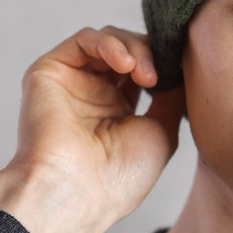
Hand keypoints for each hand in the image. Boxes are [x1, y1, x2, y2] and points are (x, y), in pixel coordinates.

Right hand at [0, 27, 183, 232]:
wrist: (79, 192)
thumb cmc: (119, 177)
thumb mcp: (161, 133)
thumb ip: (170, 97)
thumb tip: (182, 70)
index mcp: (118, 112)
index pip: (143, 70)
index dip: (164, 65)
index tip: (181, 75)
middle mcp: (94, 95)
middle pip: (128, 51)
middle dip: (151, 55)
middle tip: (159, 77)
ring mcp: (73, 82)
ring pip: (108, 41)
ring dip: (134, 48)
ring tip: (145, 74)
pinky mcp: (50, 72)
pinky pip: (83, 40)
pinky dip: (110, 43)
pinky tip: (126, 63)